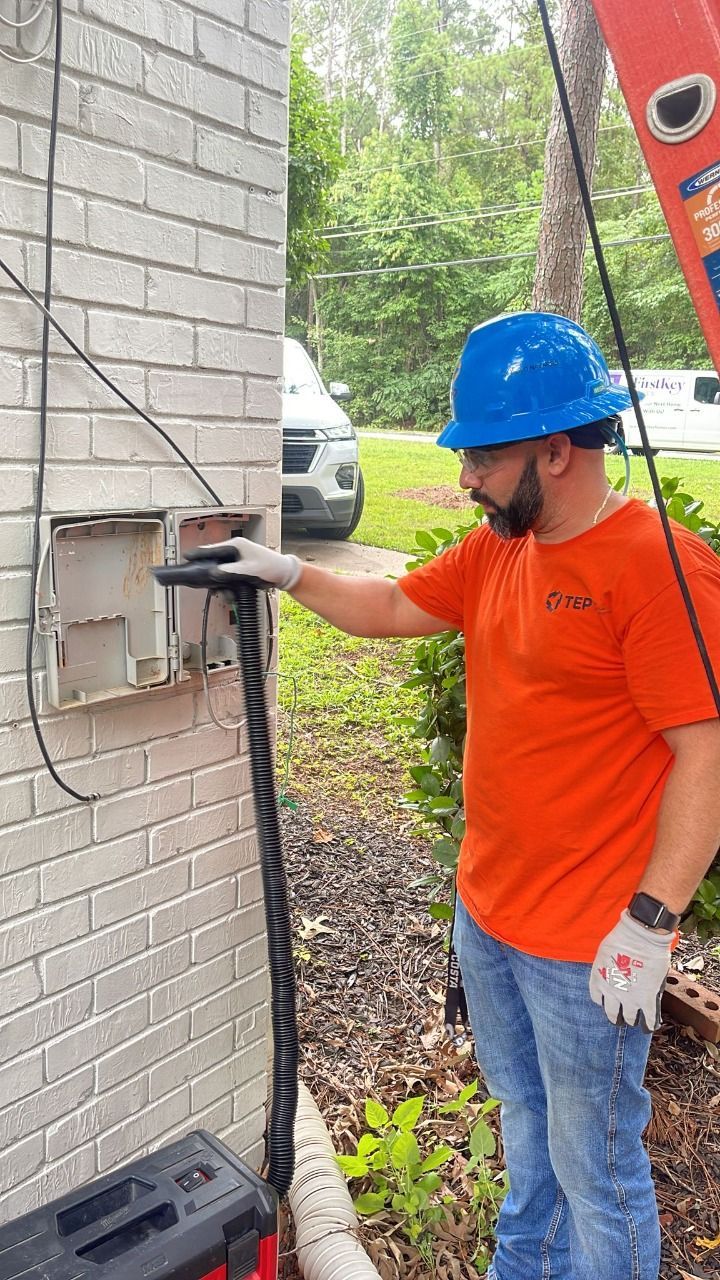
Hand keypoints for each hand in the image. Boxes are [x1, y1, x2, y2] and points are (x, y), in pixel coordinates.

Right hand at [195, 537, 301, 590]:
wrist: (284, 574)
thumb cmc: (272, 567)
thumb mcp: (249, 569)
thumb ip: (231, 571)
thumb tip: (214, 572)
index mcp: (236, 546)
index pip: (213, 548)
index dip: (199, 553)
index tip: (187, 556)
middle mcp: (235, 552)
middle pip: (214, 562)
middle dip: (211, 575)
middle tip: (208, 585)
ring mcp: (237, 561)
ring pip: (220, 573)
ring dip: (221, 585)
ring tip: (226, 594)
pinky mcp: (239, 571)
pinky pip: (227, 578)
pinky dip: (227, 588)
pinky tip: (231, 594)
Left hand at [589, 910, 671, 1032]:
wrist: (640, 936)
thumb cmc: (622, 937)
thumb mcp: (605, 953)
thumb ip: (608, 966)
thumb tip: (614, 971)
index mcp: (598, 979)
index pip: (597, 997)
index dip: (603, 999)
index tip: (607, 1000)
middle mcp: (610, 992)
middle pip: (610, 1012)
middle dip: (614, 1016)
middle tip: (618, 1018)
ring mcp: (628, 997)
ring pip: (628, 1017)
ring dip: (631, 1019)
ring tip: (634, 1020)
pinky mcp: (646, 998)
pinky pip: (648, 1016)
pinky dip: (650, 1023)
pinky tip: (651, 1025)